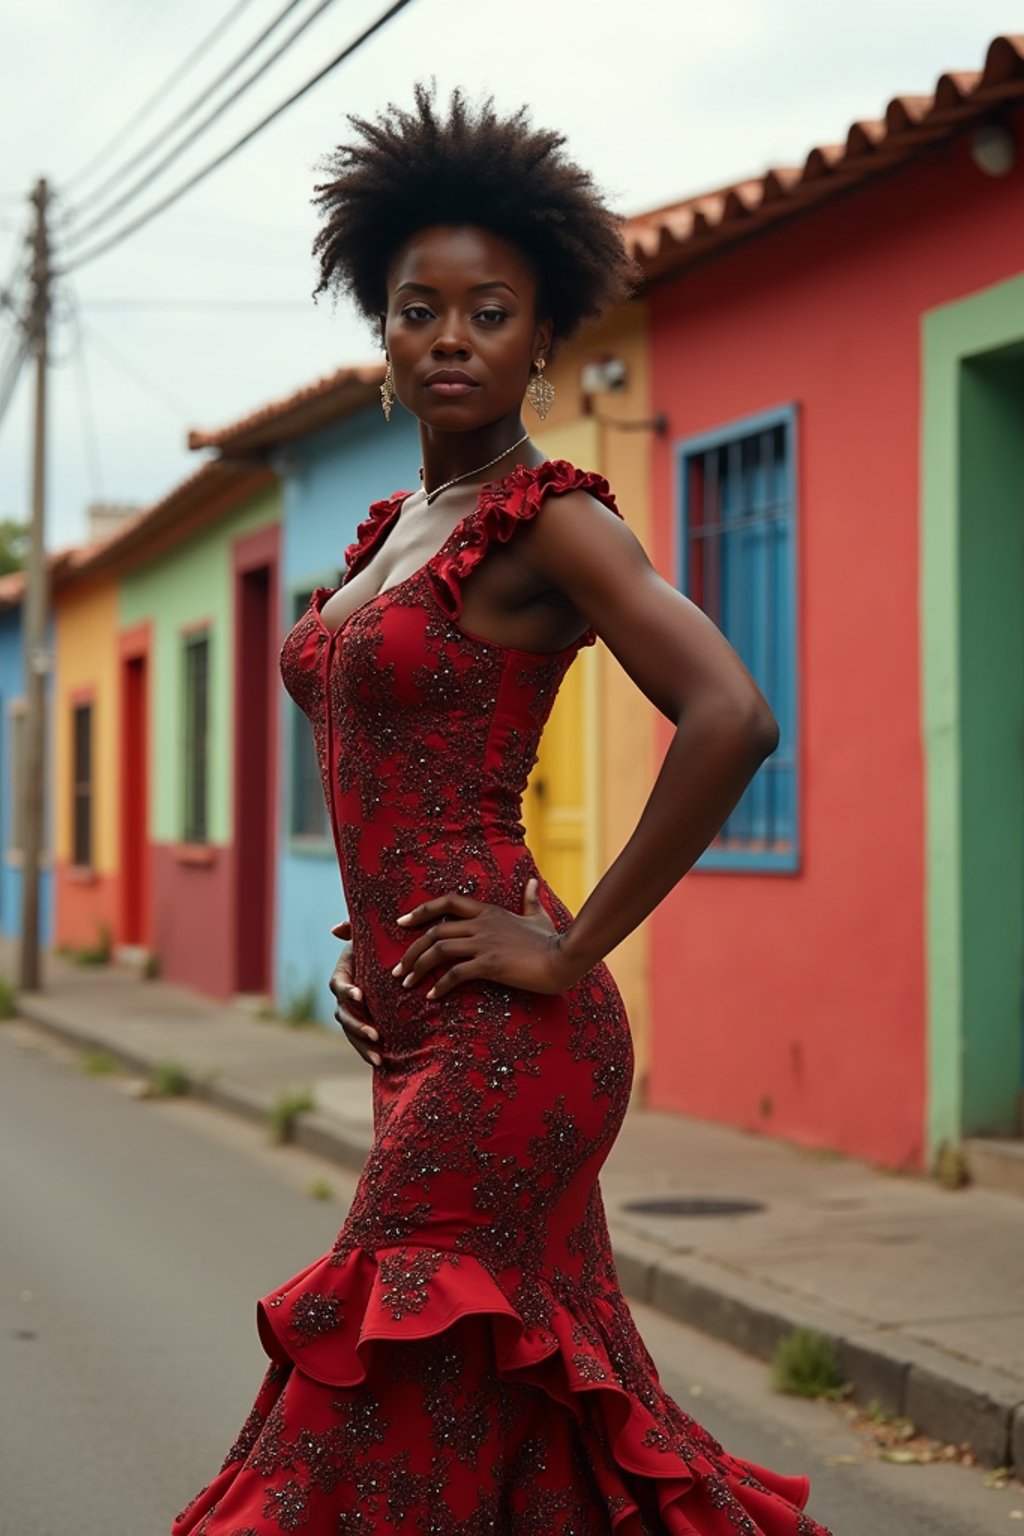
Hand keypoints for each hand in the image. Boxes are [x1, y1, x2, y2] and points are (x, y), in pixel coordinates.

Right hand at [329, 919, 380, 1067]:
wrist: (388, 961)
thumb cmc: (378, 944)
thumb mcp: (367, 935)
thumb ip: (354, 929)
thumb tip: (336, 928)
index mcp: (343, 974)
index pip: (338, 984)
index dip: (347, 991)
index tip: (360, 996)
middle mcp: (344, 996)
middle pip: (343, 1015)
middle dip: (358, 1026)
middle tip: (375, 1035)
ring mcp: (353, 1012)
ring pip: (352, 1033)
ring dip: (363, 1046)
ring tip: (379, 1058)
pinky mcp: (365, 1023)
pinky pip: (363, 1042)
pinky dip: (370, 1052)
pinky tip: (384, 1063)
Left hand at [391, 878, 579, 999]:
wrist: (564, 958)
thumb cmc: (552, 940)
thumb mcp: (538, 916)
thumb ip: (530, 900)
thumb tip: (533, 882)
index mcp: (489, 911)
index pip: (447, 902)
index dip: (421, 911)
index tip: (402, 922)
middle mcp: (482, 924)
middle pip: (435, 931)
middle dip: (411, 950)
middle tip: (398, 968)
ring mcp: (485, 944)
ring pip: (439, 950)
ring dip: (418, 967)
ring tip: (405, 983)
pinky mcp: (490, 965)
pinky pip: (455, 974)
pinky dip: (439, 986)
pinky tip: (431, 997)